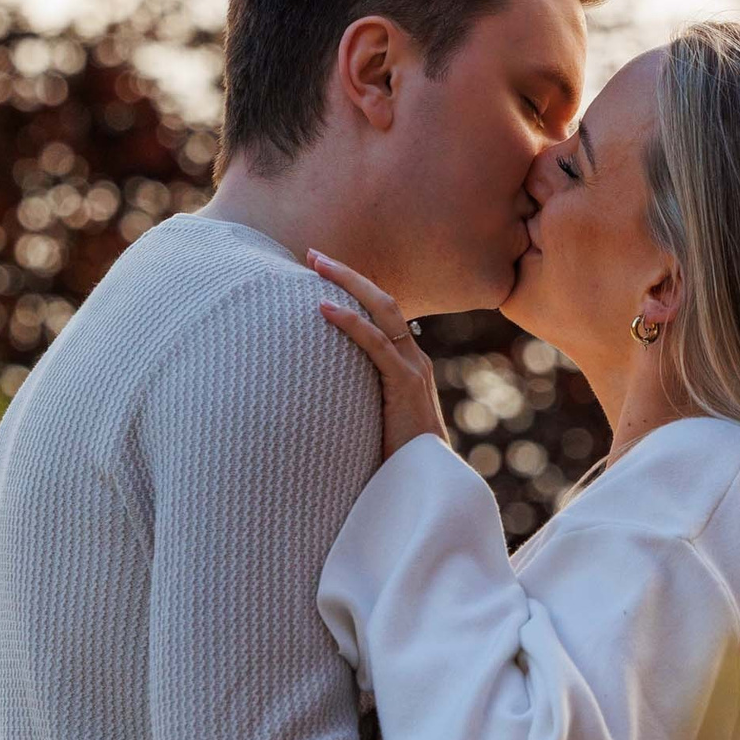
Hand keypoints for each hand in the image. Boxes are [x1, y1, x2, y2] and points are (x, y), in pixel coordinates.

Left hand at [310, 251, 447, 461]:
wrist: (426, 485)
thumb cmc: (397, 460)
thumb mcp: (375, 420)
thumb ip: (360, 400)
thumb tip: (324, 397)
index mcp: (408, 364)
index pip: (382, 315)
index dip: (355, 290)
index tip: (322, 274)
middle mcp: (415, 359)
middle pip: (382, 300)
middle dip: (348, 274)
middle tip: (313, 254)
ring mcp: (413, 368)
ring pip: (382, 310)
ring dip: (347, 283)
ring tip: (314, 265)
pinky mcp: (406, 384)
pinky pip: (376, 343)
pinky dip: (349, 322)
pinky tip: (323, 307)